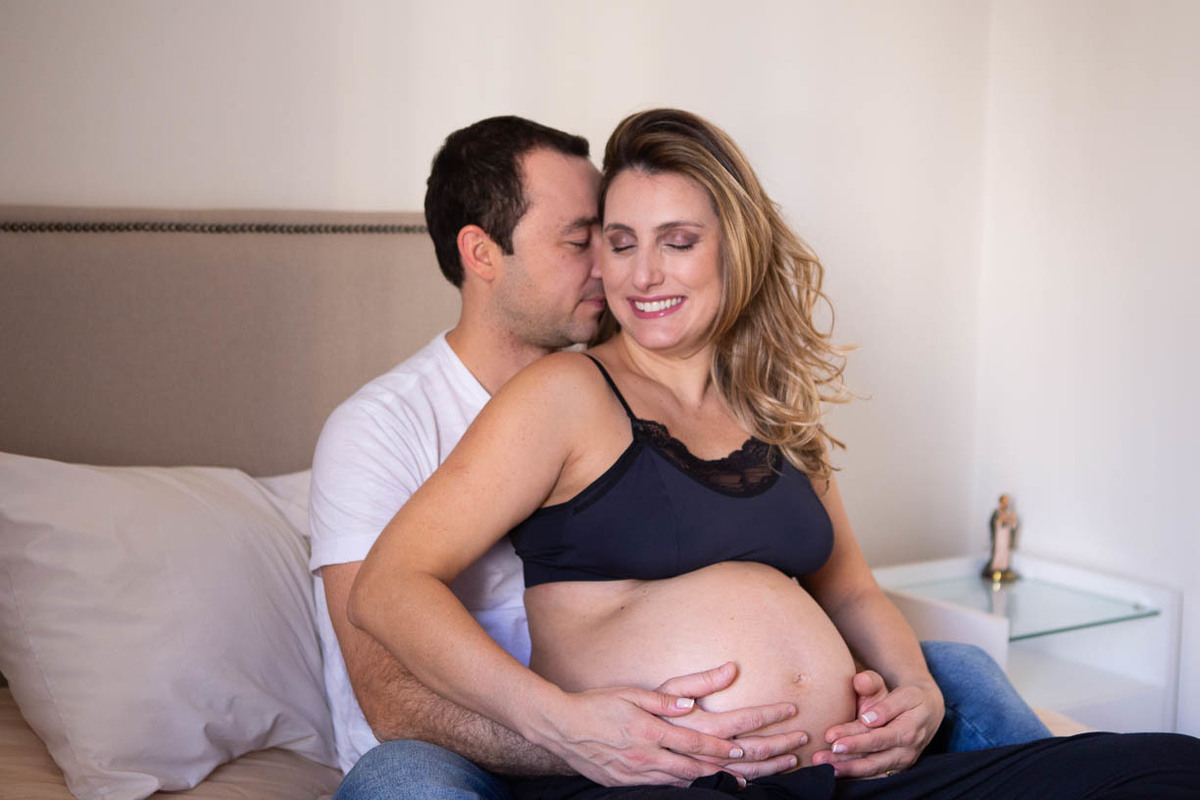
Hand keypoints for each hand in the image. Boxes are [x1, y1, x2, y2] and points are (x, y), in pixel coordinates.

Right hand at [530, 662, 802, 786]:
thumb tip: (694, 702)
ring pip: (693, 780)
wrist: (562, 728)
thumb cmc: (599, 704)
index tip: (761, 744)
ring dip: (725, 778)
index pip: (704, 741)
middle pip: (707, 765)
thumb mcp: (633, 694)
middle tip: (780, 758)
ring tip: (758, 776)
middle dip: (747, 764)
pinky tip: (712, 782)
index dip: (734, 746)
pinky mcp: (633, 782)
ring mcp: (644, 773)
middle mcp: (654, 757)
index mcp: (656, 732)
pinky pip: (672, 786)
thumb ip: (666, 699)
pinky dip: (695, 784)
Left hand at [811, 670, 943, 778]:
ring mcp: (901, 763)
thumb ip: (877, 689)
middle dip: (846, 759)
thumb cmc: (908, 698)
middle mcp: (906, 751)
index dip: (854, 739)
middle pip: (874, 758)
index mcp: (908, 730)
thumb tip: (863, 699)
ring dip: (847, 770)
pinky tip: (835, 773)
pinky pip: (874, 776)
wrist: (928, 713)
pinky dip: (855, 775)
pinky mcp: (895, 769)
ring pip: (872, 770)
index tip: (830, 737)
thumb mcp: (899, 690)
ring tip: (823, 767)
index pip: (878, 737)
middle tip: (821, 757)